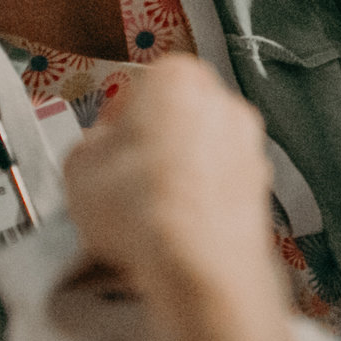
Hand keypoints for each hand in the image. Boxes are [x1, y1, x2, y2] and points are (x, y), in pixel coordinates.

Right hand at [60, 56, 279, 318]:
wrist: (196, 261)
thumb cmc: (142, 206)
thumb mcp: (78, 164)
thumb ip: (90, 145)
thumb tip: (97, 152)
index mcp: (179, 78)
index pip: (140, 87)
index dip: (115, 122)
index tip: (104, 144)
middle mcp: (226, 105)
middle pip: (177, 121)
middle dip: (150, 148)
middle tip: (119, 180)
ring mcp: (250, 148)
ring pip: (201, 158)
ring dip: (175, 179)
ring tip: (142, 216)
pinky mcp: (262, 191)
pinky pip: (218, 192)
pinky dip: (198, 207)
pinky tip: (171, 232)